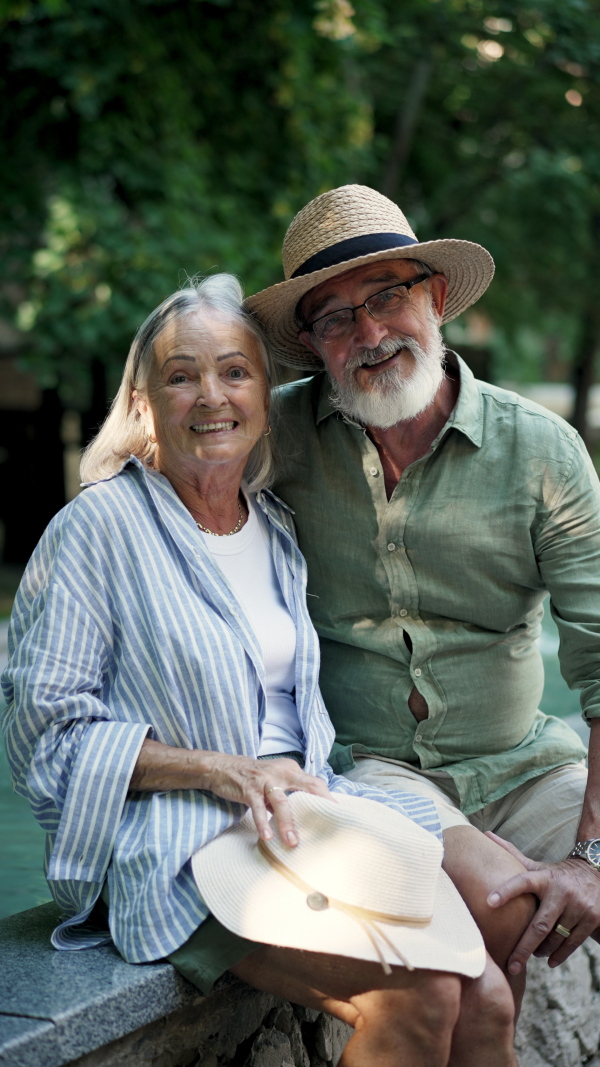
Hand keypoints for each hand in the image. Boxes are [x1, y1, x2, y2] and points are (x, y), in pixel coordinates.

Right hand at [201, 753, 331, 847]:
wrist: (224, 767)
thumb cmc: (254, 778)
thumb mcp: (276, 781)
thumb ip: (290, 795)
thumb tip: (308, 817)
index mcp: (291, 770)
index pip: (315, 783)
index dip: (327, 799)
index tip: (338, 816)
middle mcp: (282, 772)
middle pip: (307, 788)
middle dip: (319, 806)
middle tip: (329, 827)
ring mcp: (265, 780)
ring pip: (282, 802)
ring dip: (287, 823)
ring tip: (292, 842)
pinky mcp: (249, 789)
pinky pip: (257, 808)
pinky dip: (262, 823)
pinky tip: (267, 836)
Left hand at [485, 831, 599, 971]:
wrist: (596, 875)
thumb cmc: (556, 875)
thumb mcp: (537, 866)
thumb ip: (512, 854)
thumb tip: (485, 834)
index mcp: (544, 878)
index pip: (522, 881)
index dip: (506, 891)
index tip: (488, 902)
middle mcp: (561, 892)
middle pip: (540, 925)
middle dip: (524, 948)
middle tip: (511, 964)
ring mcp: (578, 907)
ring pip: (555, 938)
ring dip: (540, 951)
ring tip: (531, 955)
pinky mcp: (591, 920)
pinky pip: (572, 944)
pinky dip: (559, 955)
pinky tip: (548, 961)